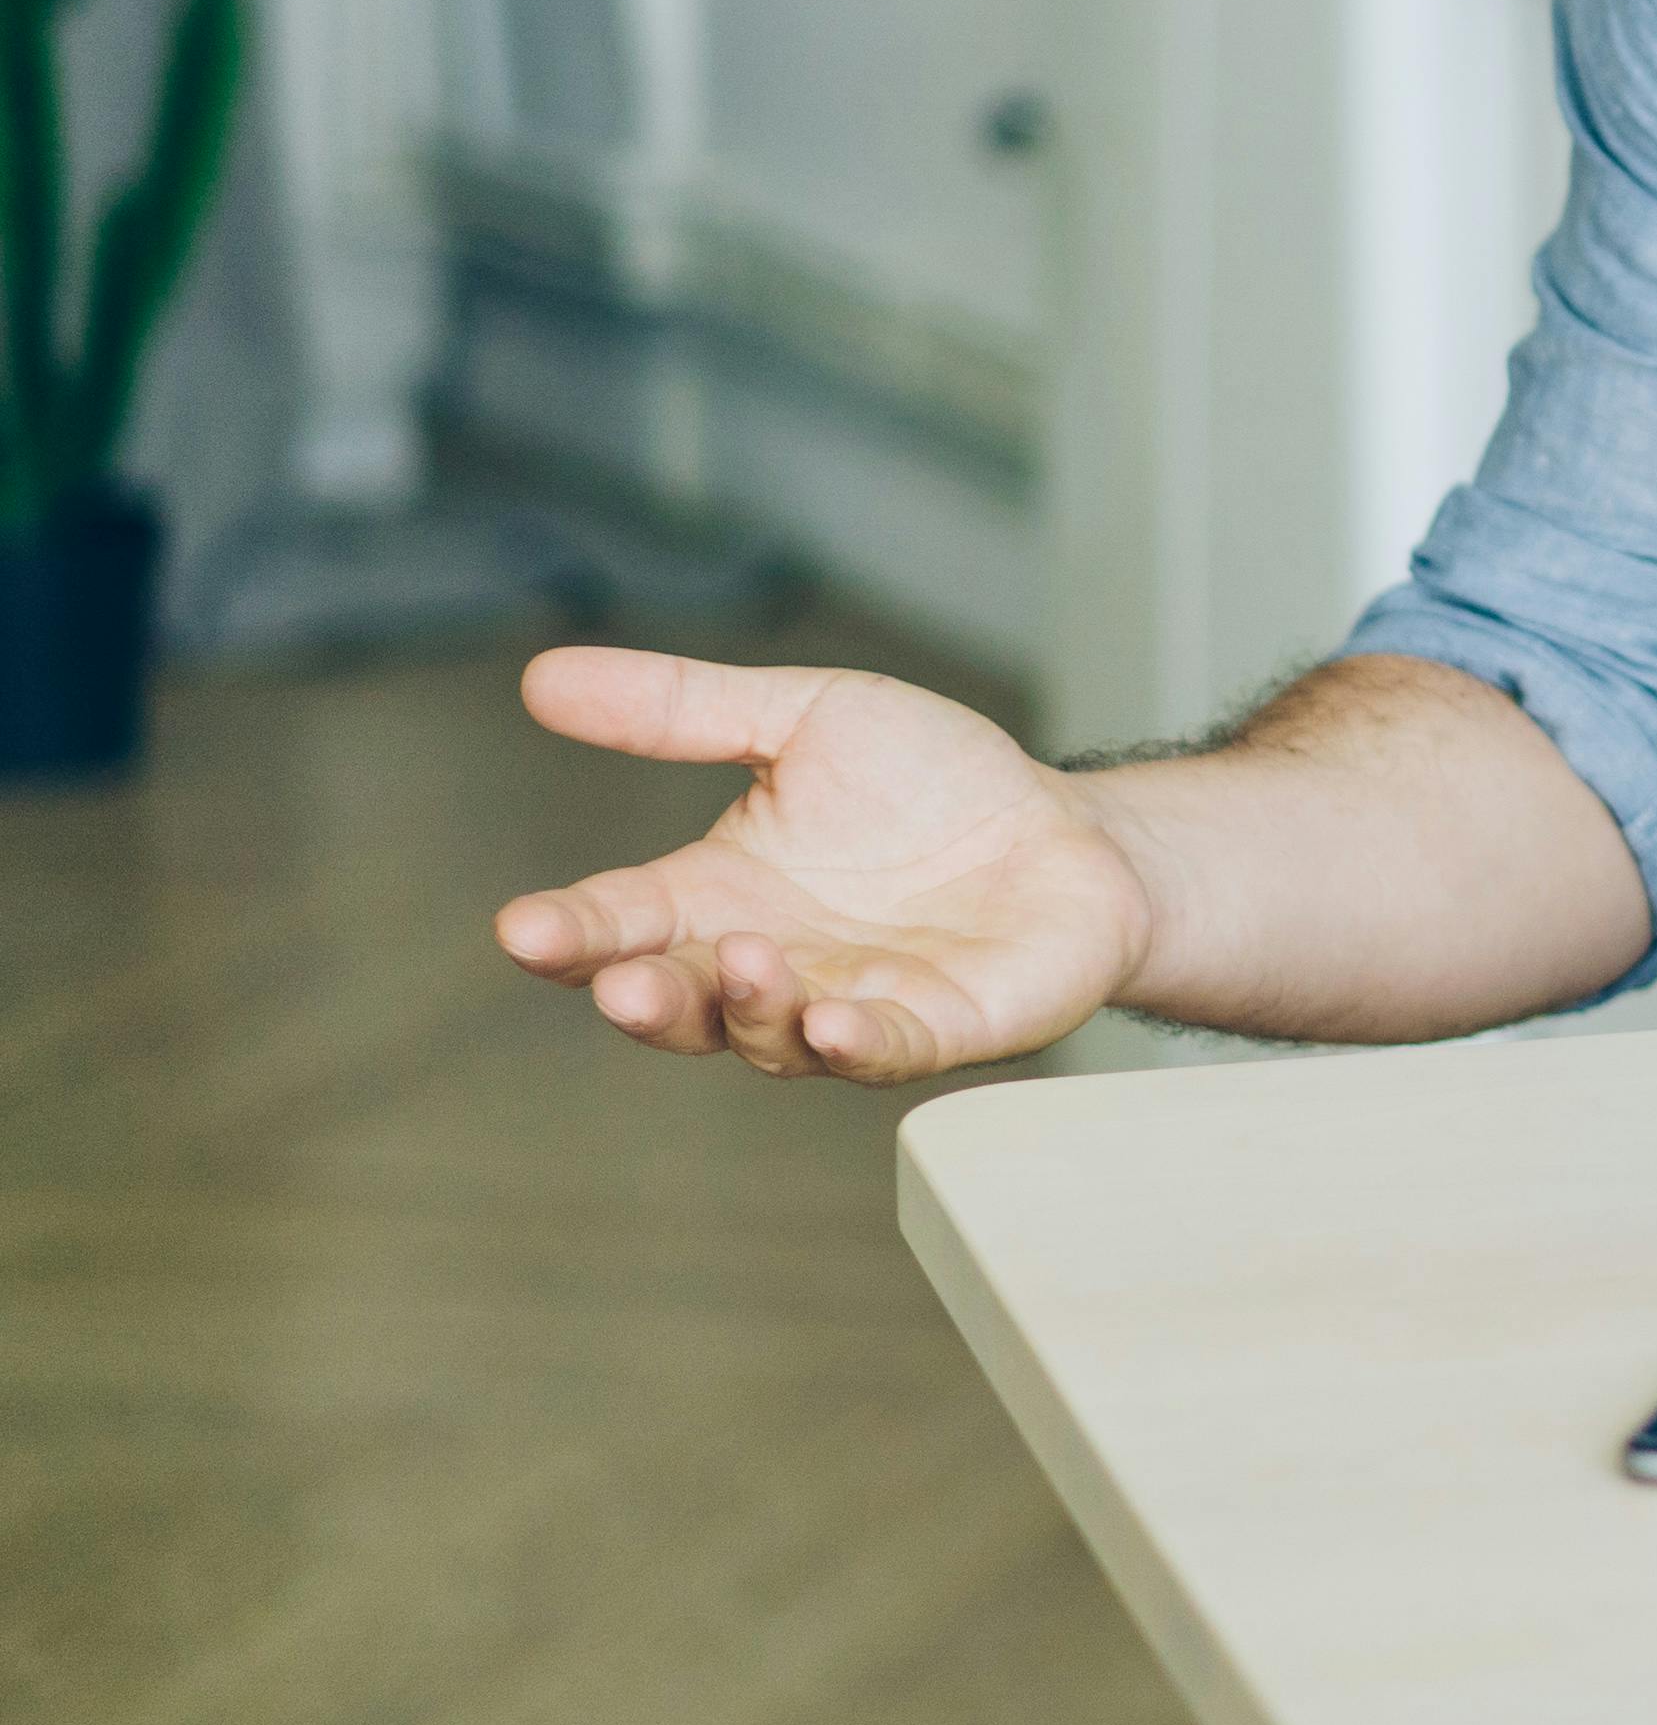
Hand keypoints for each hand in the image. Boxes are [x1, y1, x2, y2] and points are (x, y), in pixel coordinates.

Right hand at [491, 649, 1154, 1082]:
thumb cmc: (930, 782)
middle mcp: (769, 964)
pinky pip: (882, 1050)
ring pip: (769, 1032)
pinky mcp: (936, 1027)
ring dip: (749, 1006)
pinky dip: (852, 1043)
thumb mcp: (805, 716)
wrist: (1066, 828)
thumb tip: (545, 674)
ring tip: (748, 961)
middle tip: (617, 979)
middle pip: (679, 998)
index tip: (523, 928)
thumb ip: (683, 707)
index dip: (571, 932)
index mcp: (720, 895)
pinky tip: (831, 1025)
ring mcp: (847, 1004)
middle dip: (642, 995)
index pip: (622, 922)